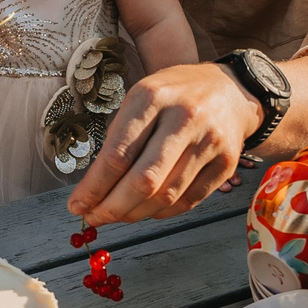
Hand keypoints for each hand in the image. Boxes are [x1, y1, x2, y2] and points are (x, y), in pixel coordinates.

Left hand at [65, 61, 261, 224]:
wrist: (231, 90)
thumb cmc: (175, 95)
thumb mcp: (140, 98)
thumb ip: (118, 138)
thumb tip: (92, 188)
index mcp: (152, 97)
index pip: (117, 154)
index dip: (94, 187)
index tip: (77, 204)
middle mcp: (184, 118)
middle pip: (143, 180)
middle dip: (112, 207)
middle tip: (94, 218)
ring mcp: (209, 142)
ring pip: (166, 196)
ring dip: (134, 214)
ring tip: (116, 215)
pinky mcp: (227, 163)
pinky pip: (188, 200)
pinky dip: (162, 212)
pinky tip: (145, 210)